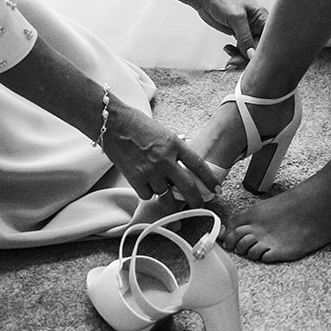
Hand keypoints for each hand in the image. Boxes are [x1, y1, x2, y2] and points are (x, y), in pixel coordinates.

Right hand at [104, 100, 222, 205]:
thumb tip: (182, 163)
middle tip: (199, 206)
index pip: (198, 165)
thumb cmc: (138, 125)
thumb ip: (174, 149)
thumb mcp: (164, 133)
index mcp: (175, 145)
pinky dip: (148, 192)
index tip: (216, 189)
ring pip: (166, 195)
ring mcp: (151, 171)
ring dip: (168, 199)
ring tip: (168, 201)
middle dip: (195, 200)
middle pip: (187, 187)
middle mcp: (166, 159)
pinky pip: (148, 194)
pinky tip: (145, 184)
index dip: (209, 179)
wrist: (114, 124)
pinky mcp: (136, 179)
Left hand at [196, 0, 267, 62]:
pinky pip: (241, 50)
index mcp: (262, 17)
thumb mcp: (236, 17)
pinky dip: (235, 53)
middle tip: (234, 62)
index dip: (260, 51)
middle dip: (247, 57)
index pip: (268, 39)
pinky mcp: (239, 36)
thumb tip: (252, 55)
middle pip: (259, 48)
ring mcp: (249, 32)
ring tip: (229, 58)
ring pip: (250, 51)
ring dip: (240, 57)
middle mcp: (258, 25)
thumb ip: (245, 37)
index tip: (250, 60)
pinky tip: (227, 49)